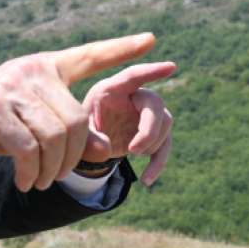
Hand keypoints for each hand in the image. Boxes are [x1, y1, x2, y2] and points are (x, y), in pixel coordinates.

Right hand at [0, 33, 161, 190]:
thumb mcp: (30, 124)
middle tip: (57, 178)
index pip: (88, 55)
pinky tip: (24, 181)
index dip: (120, 50)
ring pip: (55, 137)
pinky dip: (30, 172)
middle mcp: (30, 71)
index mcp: (42, 67)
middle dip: (72, 158)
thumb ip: (64, 131)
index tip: (153, 41)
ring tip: (38, 182)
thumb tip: (104, 148)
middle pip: (76, 120)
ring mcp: (11, 89)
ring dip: (51, 170)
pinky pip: (28, 149)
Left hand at [81, 62, 175, 185]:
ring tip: (130, 154)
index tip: (171, 67)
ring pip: (165, 123)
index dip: (151, 71)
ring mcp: (145, 113)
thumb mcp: (77, 132)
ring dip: (152, 143)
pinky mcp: (152, 132)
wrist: (85, 142)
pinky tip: (147, 180)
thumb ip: (88, 138)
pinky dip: (158, 163)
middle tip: (133, 151)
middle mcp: (132, 96)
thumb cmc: (78, 129)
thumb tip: (108, 150)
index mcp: (111, 89)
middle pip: (155, 103)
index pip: (133, 76)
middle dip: (149, 129)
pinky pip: (165, 145)